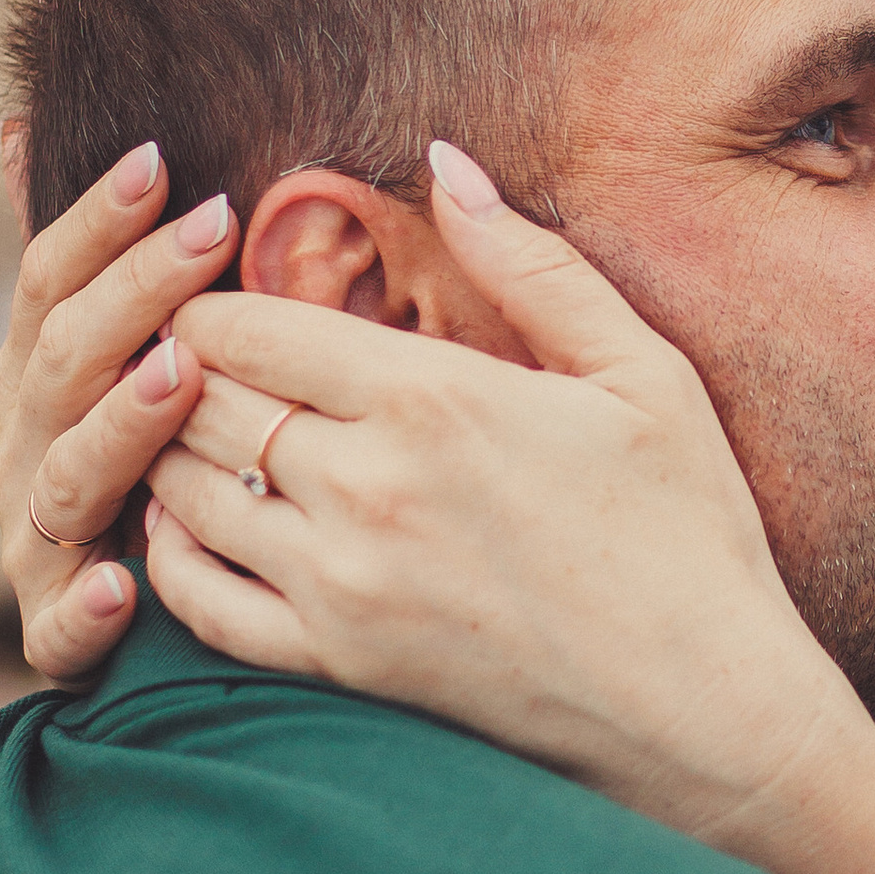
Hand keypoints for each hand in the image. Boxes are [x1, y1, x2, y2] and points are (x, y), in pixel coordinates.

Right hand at [0, 141, 227, 677]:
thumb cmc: (143, 459)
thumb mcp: (113, 350)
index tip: (162, 159)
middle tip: (212, 229)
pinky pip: (61, 624)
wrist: (127, 624)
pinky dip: (86, 607)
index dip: (97, 221)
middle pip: (66, 360)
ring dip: (122, 426)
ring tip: (178, 378)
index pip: (50, 281)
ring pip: (68, 475)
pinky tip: (125, 586)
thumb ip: (81, 255)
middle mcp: (22, 447)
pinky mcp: (54, 632)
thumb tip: (13, 124)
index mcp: (35, 375)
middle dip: (137, 291)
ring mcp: (33, 539)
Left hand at [146, 157, 874, 873]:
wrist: (706, 711)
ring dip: (168, 452)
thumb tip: (446, 162)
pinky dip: (172, 553)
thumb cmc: (689, 533)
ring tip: (182, 428)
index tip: (213, 294)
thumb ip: (531, 265)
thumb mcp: (640, 373)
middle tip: (181, 354)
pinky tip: (191, 523)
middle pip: (201, 399)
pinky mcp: (338, 666)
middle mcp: (368, 488)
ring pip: (186, 492)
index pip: (251, 326)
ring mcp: (343, 584)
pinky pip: (199, 603)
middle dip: (180, 365)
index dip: (210, 300)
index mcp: (436, 398)